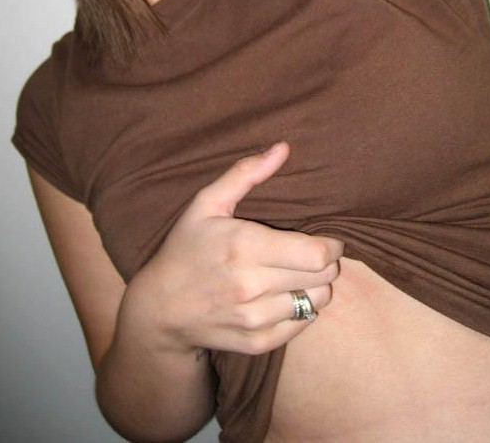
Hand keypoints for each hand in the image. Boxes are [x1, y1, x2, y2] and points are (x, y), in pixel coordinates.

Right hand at [134, 142, 343, 356]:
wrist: (159, 309)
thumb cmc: (186, 248)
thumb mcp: (206, 203)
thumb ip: (245, 173)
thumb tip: (283, 148)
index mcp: (244, 247)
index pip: (318, 254)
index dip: (330, 243)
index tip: (323, 236)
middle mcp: (252, 286)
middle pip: (324, 277)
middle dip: (325, 262)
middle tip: (308, 252)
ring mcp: (254, 319)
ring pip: (316, 302)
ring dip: (314, 285)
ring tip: (295, 273)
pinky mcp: (257, 342)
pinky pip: (301, 324)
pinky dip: (299, 309)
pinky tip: (281, 295)